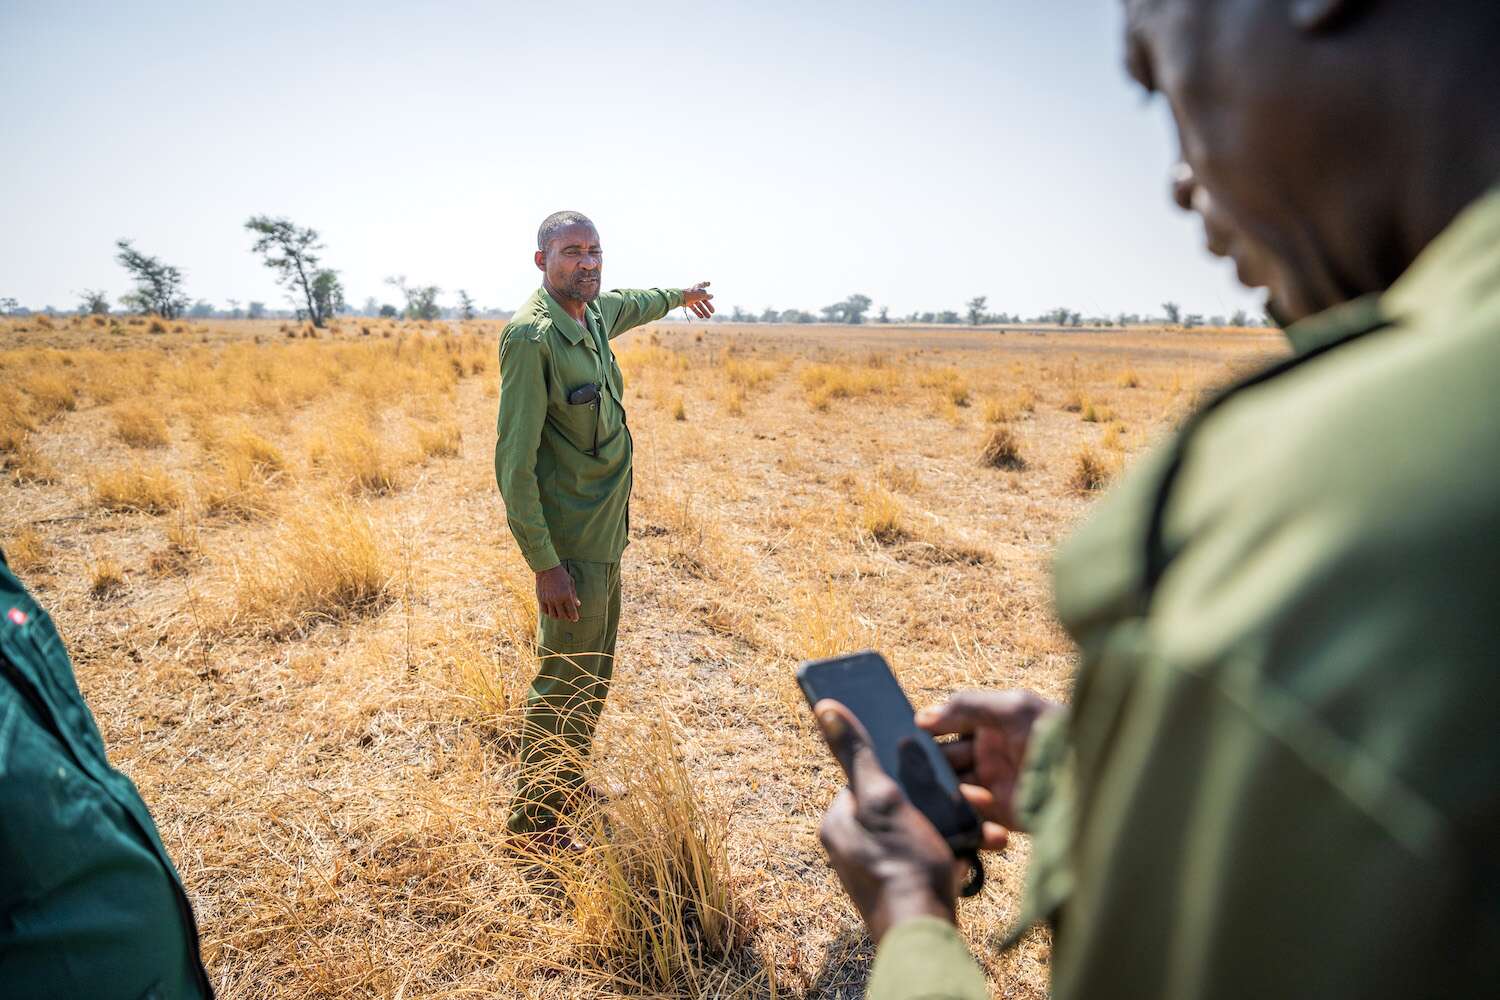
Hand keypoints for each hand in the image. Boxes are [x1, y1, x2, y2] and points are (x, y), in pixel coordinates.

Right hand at [536, 564, 579, 621]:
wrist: (547, 568)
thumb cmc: (561, 574)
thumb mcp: (570, 583)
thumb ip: (574, 595)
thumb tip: (578, 604)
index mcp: (566, 595)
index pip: (572, 611)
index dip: (574, 617)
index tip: (575, 619)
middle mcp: (557, 599)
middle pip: (562, 616)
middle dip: (566, 618)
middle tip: (568, 617)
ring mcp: (548, 600)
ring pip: (553, 615)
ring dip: (557, 617)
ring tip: (560, 614)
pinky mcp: (541, 599)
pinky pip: (544, 611)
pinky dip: (549, 613)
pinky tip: (552, 611)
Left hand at [682, 281, 714, 318]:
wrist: (678, 298)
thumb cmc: (690, 294)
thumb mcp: (700, 295)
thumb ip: (706, 296)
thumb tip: (712, 296)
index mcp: (697, 288)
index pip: (702, 285)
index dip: (706, 284)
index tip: (709, 283)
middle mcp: (695, 293)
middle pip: (703, 300)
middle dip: (708, 306)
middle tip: (713, 312)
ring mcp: (691, 298)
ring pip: (699, 305)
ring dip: (704, 311)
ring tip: (708, 317)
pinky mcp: (687, 303)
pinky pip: (694, 308)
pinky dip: (697, 312)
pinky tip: (701, 317)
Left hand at [815, 699, 967, 942]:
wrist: (924, 933)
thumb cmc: (903, 864)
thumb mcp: (882, 798)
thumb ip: (857, 754)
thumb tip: (823, 706)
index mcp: (839, 821)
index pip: (868, 777)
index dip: (903, 770)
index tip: (935, 768)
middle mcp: (851, 846)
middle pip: (898, 804)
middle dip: (936, 801)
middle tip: (970, 799)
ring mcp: (876, 869)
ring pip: (920, 831)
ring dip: (952, 827)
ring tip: (981, 828)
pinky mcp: (902, 888)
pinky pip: (929, 858)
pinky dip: (952, 854)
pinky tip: (971, 855)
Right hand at [917, 690, 1059, 834]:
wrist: (1090, 777)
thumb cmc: (1056, 733)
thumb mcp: (1013, 707)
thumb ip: (966, 706)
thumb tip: (921, 719)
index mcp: (986, 726)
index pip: (943, 729)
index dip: (924, 735)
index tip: (905, 739)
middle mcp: (984, 756)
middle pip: (941, 762)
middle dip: (931, 766)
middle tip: (923, 770)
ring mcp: (990, 787)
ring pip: (951, 789)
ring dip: (950, 791)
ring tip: (969, 787)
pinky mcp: (999, 816)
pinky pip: (970, 816)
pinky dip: (968, 812)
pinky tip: (982, 802)